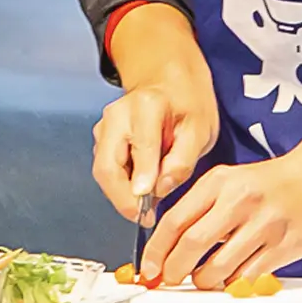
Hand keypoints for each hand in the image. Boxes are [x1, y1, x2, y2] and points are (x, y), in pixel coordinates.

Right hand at [91, 63, 218, 220]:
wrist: (170, 85)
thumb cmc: (188, 106)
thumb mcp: (200, 130)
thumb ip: (182, 161)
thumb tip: (159, 189)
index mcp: (146, 106)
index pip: (140, 149)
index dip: (142, 182)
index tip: (147, 209)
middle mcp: (117, 115)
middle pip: (107, 166)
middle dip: (123, 199)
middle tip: (144, 218)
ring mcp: (104, 126)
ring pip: (103, 171)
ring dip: (121, 194)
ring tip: (147, 206)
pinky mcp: (101, 138)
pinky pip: (106, 169)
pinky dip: (121, 185)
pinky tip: (141, 190)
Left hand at [138, 156, 301, 288]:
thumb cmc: (266, 185)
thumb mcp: (226, 182)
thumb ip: (197, 209)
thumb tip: (166, 247)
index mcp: (219, 182)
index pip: (175, 220)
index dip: (157, 250)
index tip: (149, 268)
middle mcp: (240, 201)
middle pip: (193, 244)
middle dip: (174, 270)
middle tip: (170, 280)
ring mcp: (264, 225)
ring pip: (220, 268)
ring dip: (204, 282)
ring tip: (203, 279)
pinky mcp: (284, 247)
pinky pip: (247, 277)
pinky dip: (233, 285)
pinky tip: (230, 278)